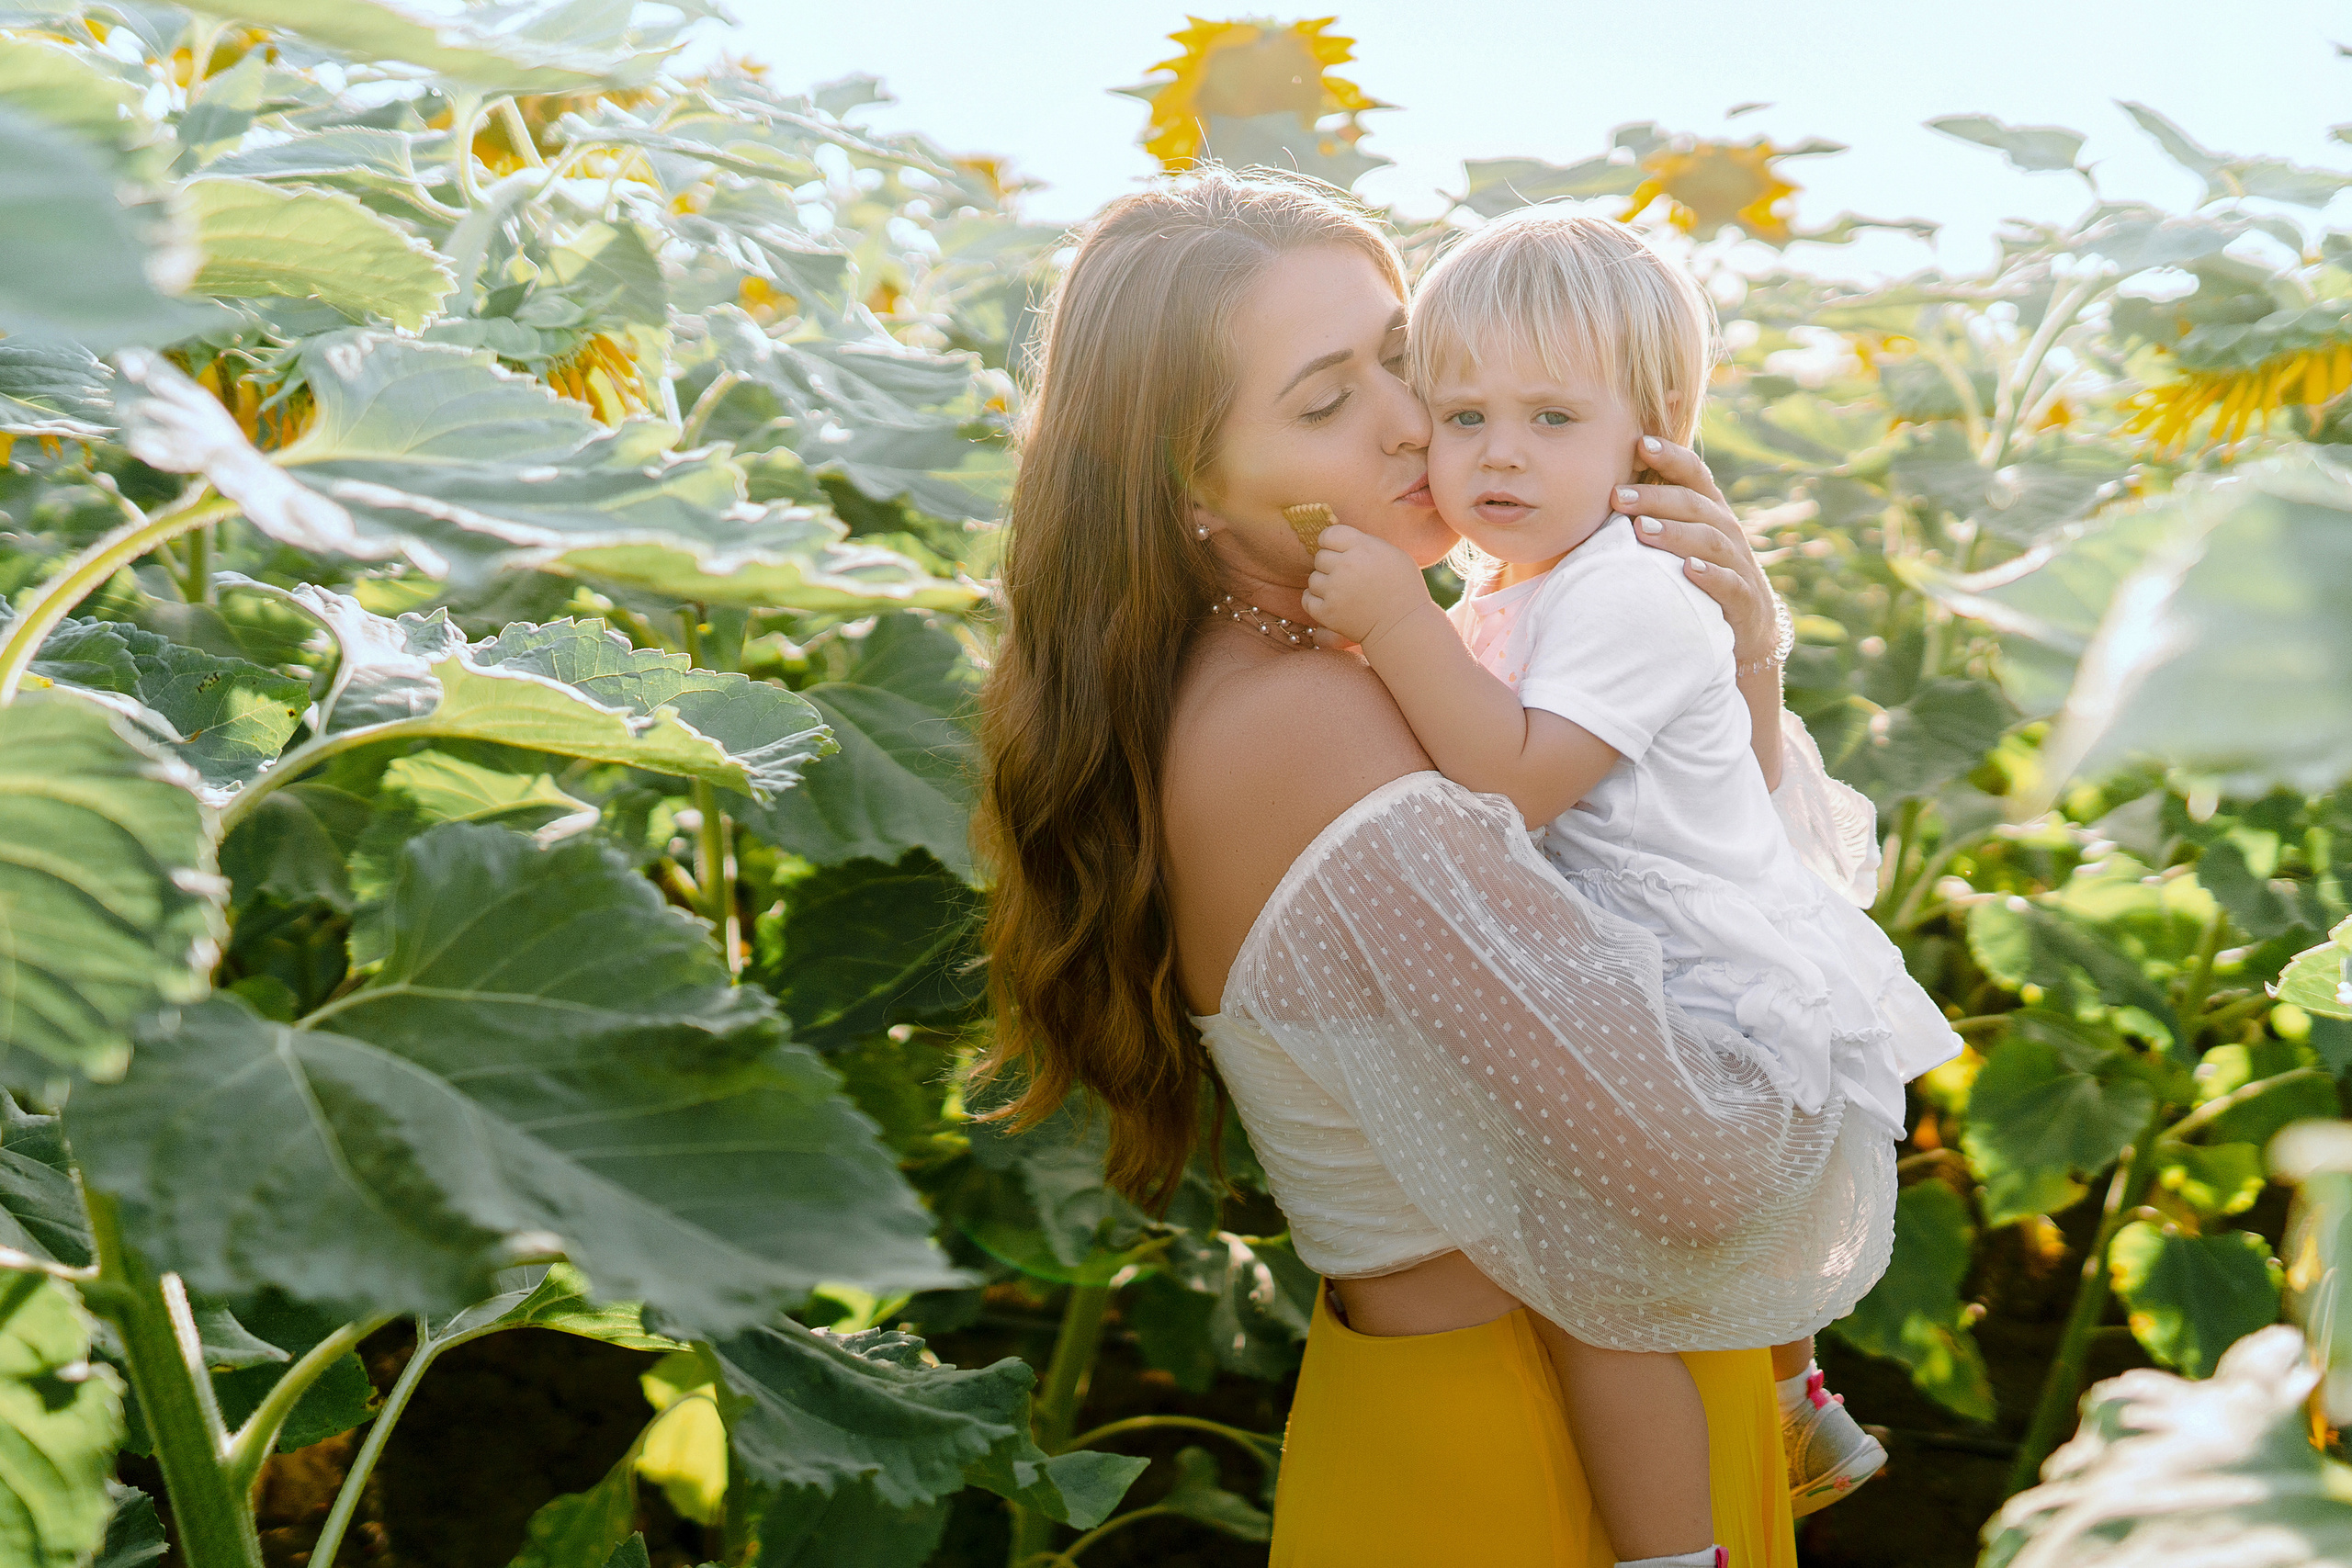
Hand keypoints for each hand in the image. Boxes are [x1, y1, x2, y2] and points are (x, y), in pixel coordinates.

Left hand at [1301, 524, 1431, 648]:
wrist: (1404, 626)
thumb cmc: (1403, 588)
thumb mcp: (1391, 554)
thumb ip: (1364, 543)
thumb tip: (1339, 539)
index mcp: (1363, 547)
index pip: (1328, 534)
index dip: (1331, 542)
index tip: (1337, 551)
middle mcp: (1346, 566)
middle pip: (1320, 557)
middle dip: (1330, 565)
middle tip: (1346, 576)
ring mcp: (1335, 590)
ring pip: (1313, 579)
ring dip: (1324, 584)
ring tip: (1342, 592)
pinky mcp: (1328, 612)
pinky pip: (1308, 599)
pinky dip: (1317, 602)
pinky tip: (1332, 603)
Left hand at [1619, 434, 1775, 660]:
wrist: (1746, 628)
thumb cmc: (1698, 576)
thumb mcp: (1679, 542)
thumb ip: (1648, 518)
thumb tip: (1595, 498)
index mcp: (1709, 511)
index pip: (1694, 475)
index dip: (1671, 457)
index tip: (1640, 443)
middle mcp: (1725, 530)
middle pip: (1693, 505)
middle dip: (1655, 498)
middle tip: (1617, 496)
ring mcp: (1737, 563)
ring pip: (1709, 540)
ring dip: (1675, 533)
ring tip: (1642, 530)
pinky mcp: (1743, 599)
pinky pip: (1730, 583)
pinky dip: (1711, 575)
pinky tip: (1689, 569)